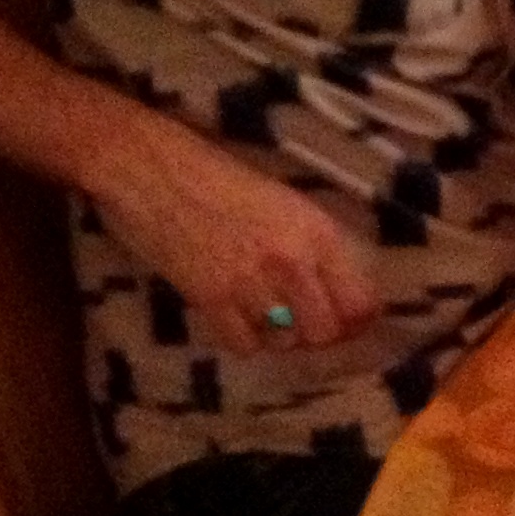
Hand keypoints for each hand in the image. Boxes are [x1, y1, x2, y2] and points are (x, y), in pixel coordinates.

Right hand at [89, 120, 378, 353]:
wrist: (154, 171)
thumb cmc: (222, 179)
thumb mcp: (287, 204)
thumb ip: (315, 246)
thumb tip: (338, 290)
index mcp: (319, 233)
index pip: (360, 301)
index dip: (359, 322)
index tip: (349, 324)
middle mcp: (293, 261)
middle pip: (326, 332)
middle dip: (319, 336)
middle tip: (304, 325)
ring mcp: (250, 281)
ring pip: (285, 342)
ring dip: (280, 338)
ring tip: (268, 320)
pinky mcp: (209, 297)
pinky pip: (242, 344)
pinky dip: (243, 340)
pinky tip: (238, 320)